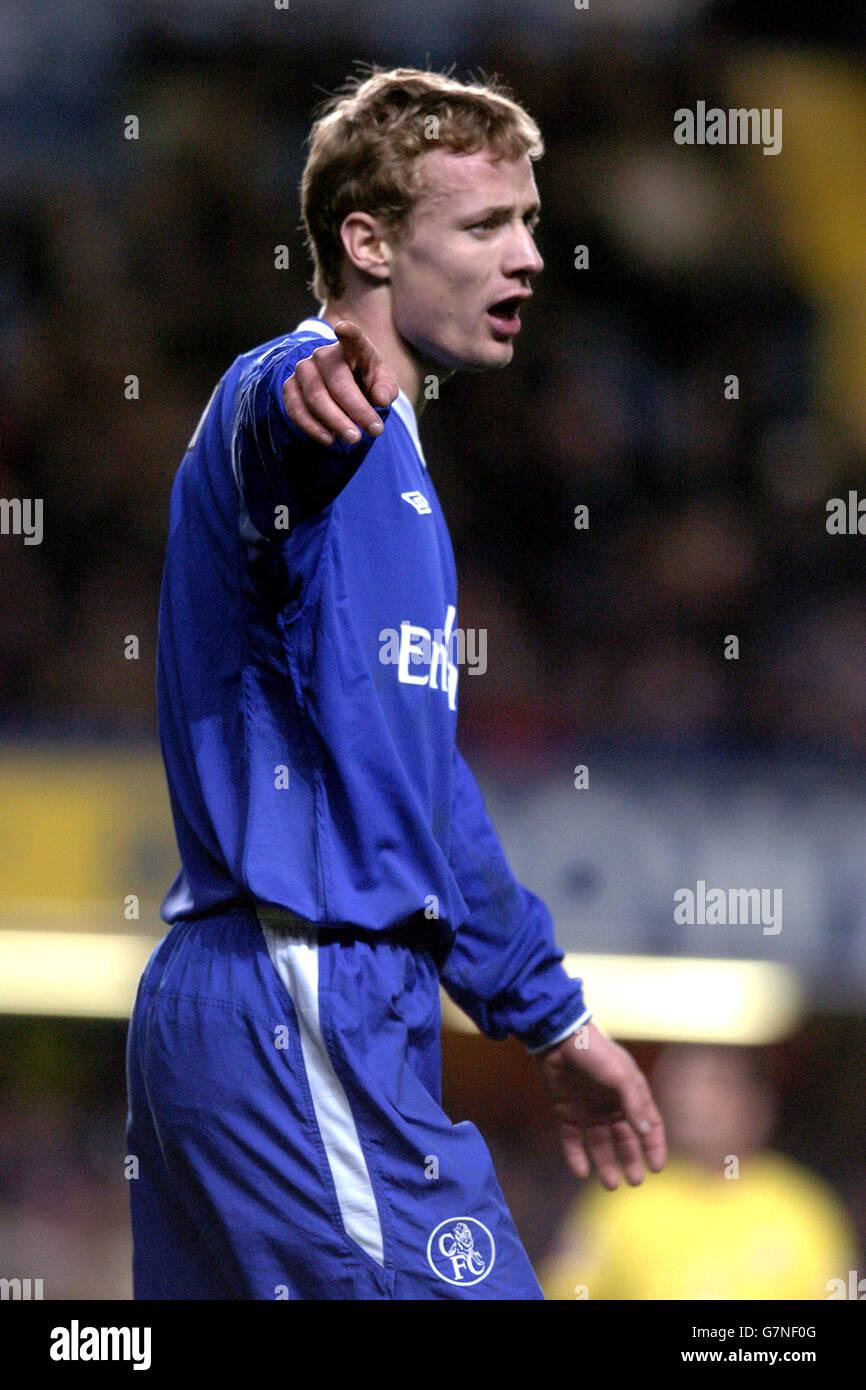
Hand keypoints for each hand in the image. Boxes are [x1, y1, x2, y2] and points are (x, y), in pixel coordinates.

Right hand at [282, 319, 398, 446]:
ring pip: (314, 396)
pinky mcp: (290, 387)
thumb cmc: (366, 382)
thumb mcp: (383, 383)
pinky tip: (329, 439)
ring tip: (353, 439)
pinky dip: (312, 426)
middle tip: (375, 431)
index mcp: (352, 347)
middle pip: (336, 381)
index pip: (351, 337)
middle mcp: (323, 354)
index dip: (347, 333)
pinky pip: (296, 408)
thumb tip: (382, 399)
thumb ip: (386, 388)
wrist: (343, 389)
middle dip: (355, 409)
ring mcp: (304, 369)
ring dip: (334, 421)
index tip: (342, 328)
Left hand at [534, 1020, 665, 1189]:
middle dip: (630, 1160)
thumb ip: (634, 1102)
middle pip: (624, 1140)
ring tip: (611, 1184)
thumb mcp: (620, 1074)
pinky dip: (576, 1156)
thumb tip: (646, 1131)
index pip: (648, 1125)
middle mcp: (610, 1105)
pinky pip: (572, 1140)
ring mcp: (588, 1110)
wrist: (557, 1038)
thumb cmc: (595, 1052)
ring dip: (605, 1164)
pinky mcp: (565, 1112)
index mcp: (629, 1094)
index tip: (656, 1168)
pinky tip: (582, 1171)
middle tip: (634, 1181)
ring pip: (599, 1144)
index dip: (654, 1146)